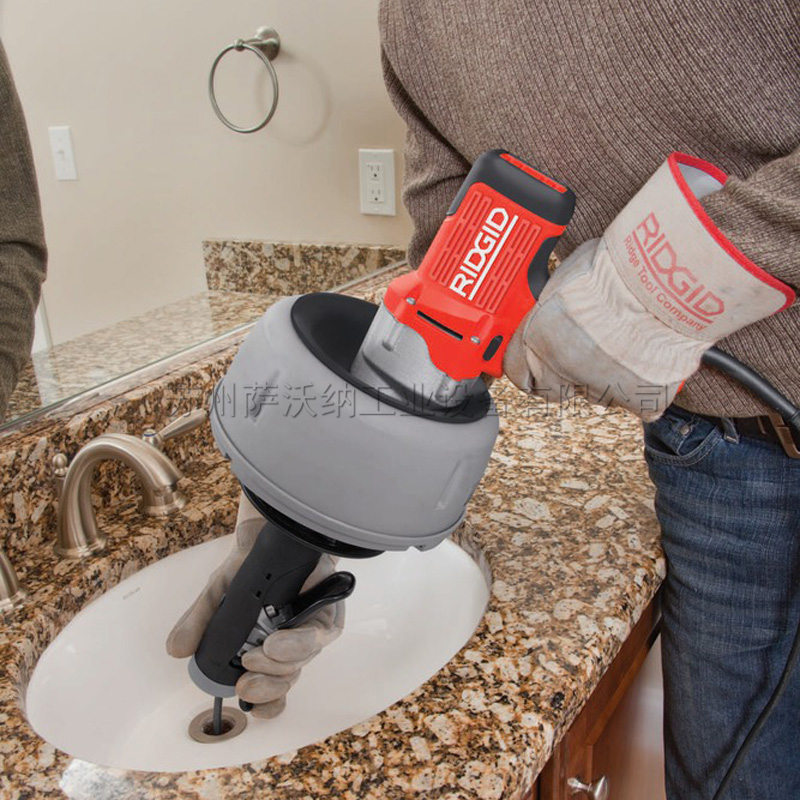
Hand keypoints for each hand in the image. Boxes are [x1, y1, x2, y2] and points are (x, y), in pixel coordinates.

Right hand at [166, 492, 343, 717]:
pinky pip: (321, 634)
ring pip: (304, 660)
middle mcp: (291, 643)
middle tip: (245, 683)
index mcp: (265, 649)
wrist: (266, 535)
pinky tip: (277, 639)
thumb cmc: (246, 569)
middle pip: (288, 679)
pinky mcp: (328, 610)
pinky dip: (298, 642)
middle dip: (268, 688)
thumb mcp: (216, 595)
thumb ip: (198, 622)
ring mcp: (310, 627)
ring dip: (279, 664)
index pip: (273, 689)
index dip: (266, 704)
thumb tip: (175, 650)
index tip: (248, 707)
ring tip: (255, 653)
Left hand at [504, 153, 793, 419]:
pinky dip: (649, 386)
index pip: (518, 371)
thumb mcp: (568, 274)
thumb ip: (554, 303)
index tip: (538, 366)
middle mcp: (563, 368)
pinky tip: (656, 356)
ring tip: (630, 341)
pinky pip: (642, 403)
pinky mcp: (642, 400)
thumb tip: (550, 305)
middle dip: (566, 377)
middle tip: (588, 352)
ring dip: (609, 377)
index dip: (530, 367)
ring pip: (599, 394)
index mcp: (539, 337)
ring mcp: (602, 387)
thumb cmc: (621, 264)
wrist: (670, 273)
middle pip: (554, 391)